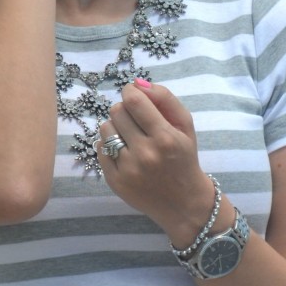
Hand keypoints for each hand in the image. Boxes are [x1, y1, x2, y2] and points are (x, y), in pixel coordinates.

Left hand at [97, 79, 214, 244]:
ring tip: (130, 137)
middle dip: (125, 110)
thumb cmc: (184, 157)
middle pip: (117, 112)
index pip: (134, 101)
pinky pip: (100, 149)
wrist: (183, 202)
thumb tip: (137, 83)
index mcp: (165, 138)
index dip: (130, 92)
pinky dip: (110, 146)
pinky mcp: (115, 181)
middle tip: (136, 120)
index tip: (133, 95)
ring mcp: (128, 170)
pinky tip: (125, 152)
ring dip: (116, 127)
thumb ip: (165, 99)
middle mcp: (145, 154)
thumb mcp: (185, 126)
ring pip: (106, 129)